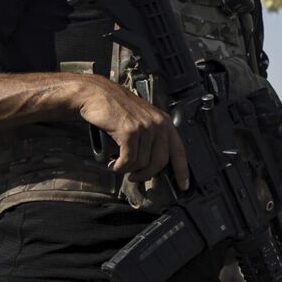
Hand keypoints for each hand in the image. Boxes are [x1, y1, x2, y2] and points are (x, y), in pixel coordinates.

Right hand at [72, 76, 190, 189]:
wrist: (98, 95)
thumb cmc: (117, 108)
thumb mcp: (142, 120)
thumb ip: (152, 137)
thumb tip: (152, 164)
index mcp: (165, 123)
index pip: (179, 151)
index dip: (182, 171)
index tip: (184, 186)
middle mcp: (158, 125)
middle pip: (160, 162)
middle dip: (146, 174)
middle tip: (134, 177)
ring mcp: (145, 127)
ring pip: (142, 162)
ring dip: (128, 169)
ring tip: (118, 165)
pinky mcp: (129, 132)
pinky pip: (128, 160)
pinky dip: (120, 167)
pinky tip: (113, 164)